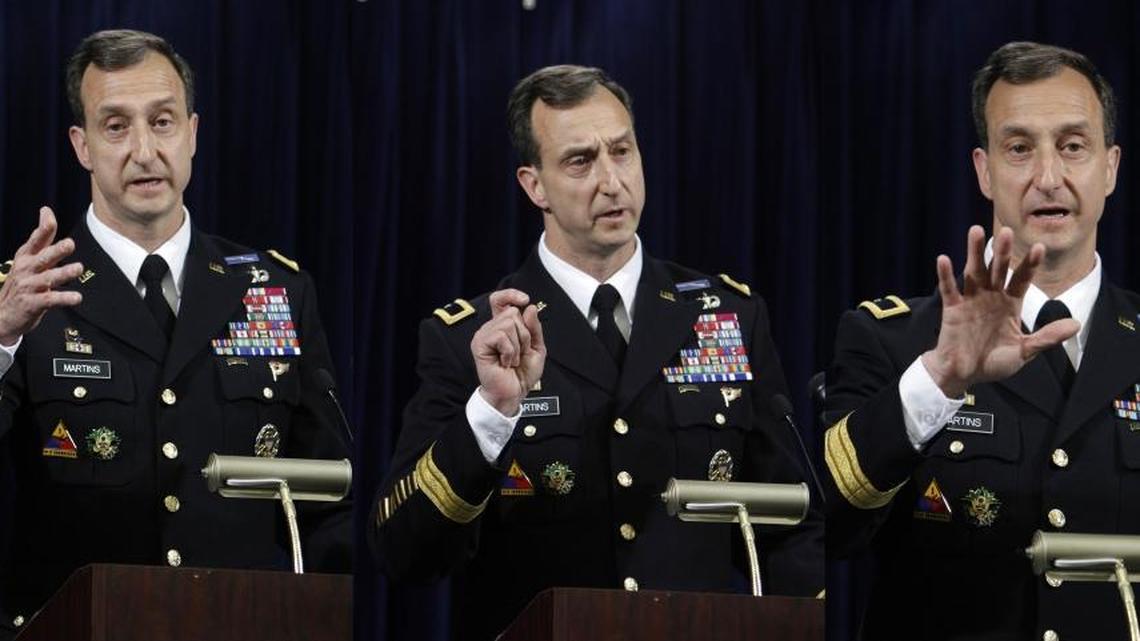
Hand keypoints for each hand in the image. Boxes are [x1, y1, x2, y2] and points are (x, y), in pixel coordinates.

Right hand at [0, 207, 83, 345]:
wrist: (3, 314)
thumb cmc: (22, 282)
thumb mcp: (28, 257)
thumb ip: (42, 237)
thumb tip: (47, 211)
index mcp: (26, 257)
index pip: (36, 240)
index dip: (43, 228)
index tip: (48, 215)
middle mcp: (27, 269)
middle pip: (43, 258)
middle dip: (56, 250)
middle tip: (69, 244)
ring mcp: (29, 286)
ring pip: (48, 278)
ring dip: (63, 273)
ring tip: (78, 268)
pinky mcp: (33, 303)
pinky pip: (51, 299)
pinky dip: (64, 298)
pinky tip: (76, 297)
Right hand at [471, 289, 545, 415]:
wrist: (513, 393)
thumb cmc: (522, 374)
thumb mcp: (536, 348)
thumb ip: (534, 328)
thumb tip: (529, 307)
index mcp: (503, 326)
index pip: (500, 300)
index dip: (511, 294)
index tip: (524, 299)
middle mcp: (491, 328)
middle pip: (513, 312)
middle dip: (524, 334)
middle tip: (519, 352)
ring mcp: (484, 335)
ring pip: (508, 323)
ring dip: (517, 345)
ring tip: (511, 359)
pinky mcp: (479, 345)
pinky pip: (501, 336)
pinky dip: (510, 351)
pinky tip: (505, 362)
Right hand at [921, 225, 1078, 397]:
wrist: (963, 374)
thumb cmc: (992, 363)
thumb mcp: (1024, 351)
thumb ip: (1047, 337)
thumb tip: (1076, 324)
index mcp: (1009, 304)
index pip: (1022, 280)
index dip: (1030, 265)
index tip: (1040, 248)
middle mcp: (991, 297)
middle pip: (998, 270)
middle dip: (1003, 251)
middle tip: (1007, 231)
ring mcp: (971, 301)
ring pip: (974, 272)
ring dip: (974, 252)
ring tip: (976, 231)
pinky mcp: (953, 309)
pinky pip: (949, 289)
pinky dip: (945, 275)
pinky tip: (944, 259)